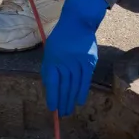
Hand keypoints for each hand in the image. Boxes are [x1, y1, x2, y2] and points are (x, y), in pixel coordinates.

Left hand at [40, 0, 107, 115]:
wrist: (77, 23)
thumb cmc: (61, 40)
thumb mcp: (50, 52)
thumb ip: (49, 69)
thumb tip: (50, 89)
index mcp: (53, 60)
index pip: (52, 83)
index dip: (52, 97)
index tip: (52, 108)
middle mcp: (65, 62)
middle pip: (64, 87)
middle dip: (62, 102)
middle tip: (61, 115)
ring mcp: (78, 62)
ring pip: (74, 85)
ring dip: (71, 100)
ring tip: (69, 111)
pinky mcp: (89, 62)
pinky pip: (85, 80)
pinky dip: (82, 92)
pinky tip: (80, 101)